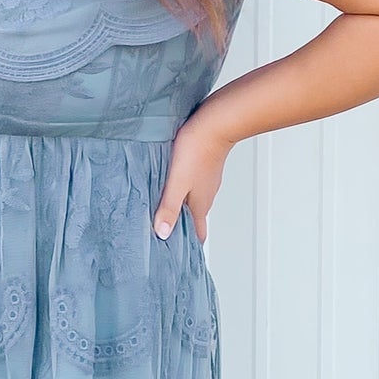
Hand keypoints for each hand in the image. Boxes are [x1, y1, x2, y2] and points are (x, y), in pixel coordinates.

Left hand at [153, 110, 236, 243]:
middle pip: (195, 218)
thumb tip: (162, 234)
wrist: (215, 122)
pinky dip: (186, 191)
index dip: (190, 244)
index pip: (198, 232)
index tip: (183, 256)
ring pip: (195, 201)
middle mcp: (206, 195)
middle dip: (184, 228)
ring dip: (184, 209)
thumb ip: (169, 208)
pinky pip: (195, 185)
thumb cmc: (197, 150)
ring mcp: (207, 180)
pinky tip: (176, 185)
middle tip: (170, 238)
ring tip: (169, 214)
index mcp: (200, 204)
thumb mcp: (177, 183)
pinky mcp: (206, 165)